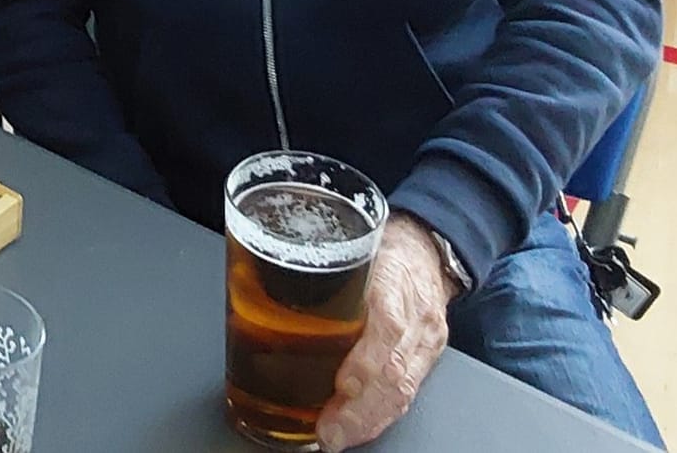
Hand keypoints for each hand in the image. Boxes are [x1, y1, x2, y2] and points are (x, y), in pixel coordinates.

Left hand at [316, 214, 460, 450]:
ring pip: (403, 389)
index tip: (341, 386)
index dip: (365, 363)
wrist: (428, 247)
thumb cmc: (379, 244)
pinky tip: (357, 429)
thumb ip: (314, 265)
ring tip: (336, 437)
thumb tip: (248, 276)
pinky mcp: (426, 356)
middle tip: (328, 431)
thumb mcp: (348, 244)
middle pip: (395, 370)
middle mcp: (414, 315)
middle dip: (360, 410)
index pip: (386, 326)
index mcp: (392, 279)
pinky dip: (380, 416)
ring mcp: (425, 340)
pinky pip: (408, 393)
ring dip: (368, 421)